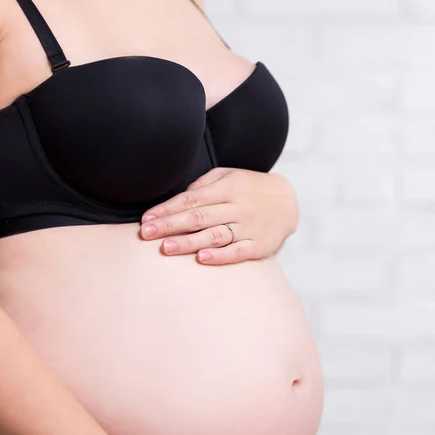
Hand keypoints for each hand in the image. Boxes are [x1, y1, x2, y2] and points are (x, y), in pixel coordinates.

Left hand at [139, 168, 298, 264]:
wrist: (288, 202)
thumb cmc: (250, 188)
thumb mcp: (229, 176)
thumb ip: (204, 185)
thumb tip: (180, 199)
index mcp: (228, 187)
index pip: (192, 199)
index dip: (168, 209)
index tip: (147, 219)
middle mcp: (237, 207)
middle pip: (199, 217)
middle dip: (170, 225)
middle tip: (146, 234)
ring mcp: (248, 227)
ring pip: (214, 235)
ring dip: (189, 242)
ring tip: (166, 247)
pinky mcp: (258, 245)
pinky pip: (237, 251)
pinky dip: (220, 256)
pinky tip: (202, 258)